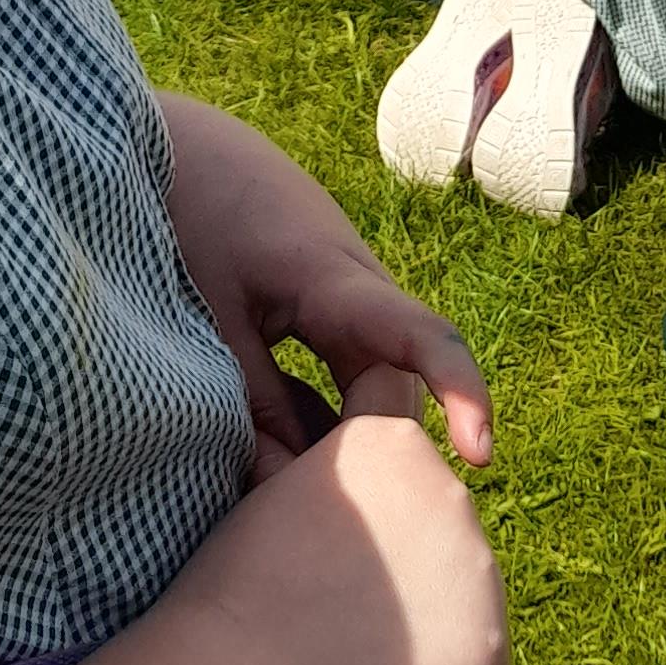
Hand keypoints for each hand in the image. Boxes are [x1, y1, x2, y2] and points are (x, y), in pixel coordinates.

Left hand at [158, 93, 491, 473]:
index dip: (460, 393)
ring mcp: (346, 296)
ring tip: (295, 492)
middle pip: (396, 384)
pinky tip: (274, 454)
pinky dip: (319, 416)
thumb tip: (291, 489)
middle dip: (382, 451)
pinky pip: (342, 373)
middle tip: (324, 517)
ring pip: (369, 384)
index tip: (482, 454)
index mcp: (336, 279)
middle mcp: (360, 288)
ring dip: (344, 436)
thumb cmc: (192, 219)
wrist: (184, 147)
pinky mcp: (323, 307)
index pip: (422, 335)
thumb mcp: (214, 319)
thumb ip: (255, 402)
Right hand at [184, 368, 509, 664]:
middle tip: (330, 601)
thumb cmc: (239, 587)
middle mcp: (453, 492)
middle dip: (398, 554)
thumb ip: (337, 466)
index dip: (355, 502)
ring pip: (457, 587)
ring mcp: (481, 574)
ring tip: (349, 643)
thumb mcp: (276, 487)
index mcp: (395, 440)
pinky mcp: (494, 651)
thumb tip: (356, 470)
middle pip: (433, 523)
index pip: (395, 462)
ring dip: (421, 610)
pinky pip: (474, 657)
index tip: (318, 539)